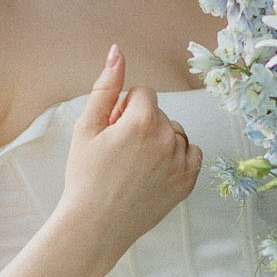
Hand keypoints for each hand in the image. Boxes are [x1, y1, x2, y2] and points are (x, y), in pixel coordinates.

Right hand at [58, 46, 200, 257]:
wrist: (94, 226)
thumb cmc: (85, 177)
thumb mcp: (86, 127)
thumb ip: (106, 87)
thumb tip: (117, 51)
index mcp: (143, 121)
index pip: (143, 93)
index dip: (124, 109)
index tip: (112, 130)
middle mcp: (168, 139)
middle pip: (159, 112)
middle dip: (140, 124)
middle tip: (118, 151)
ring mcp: (181, 163)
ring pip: (175, 132)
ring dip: (159, 139)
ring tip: (134, 164)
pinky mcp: (187, 183)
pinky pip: (192, 154)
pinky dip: (177, 156)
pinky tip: (154, 170)